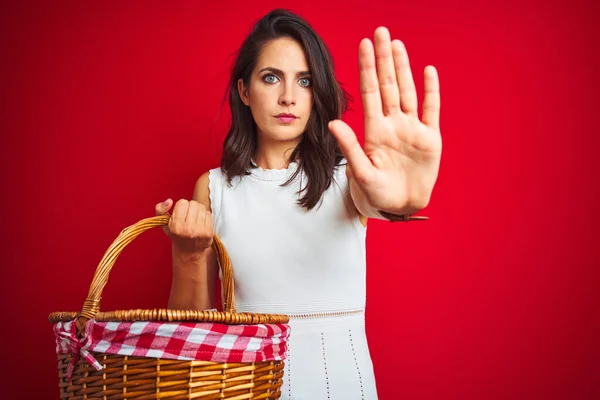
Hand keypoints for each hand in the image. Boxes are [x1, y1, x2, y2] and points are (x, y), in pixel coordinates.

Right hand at [155, 198, 212, 254]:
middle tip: (188, 216)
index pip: (183, 203)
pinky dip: (205, 216)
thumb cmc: (176, 235)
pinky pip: (208, 214)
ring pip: (201, 207)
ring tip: (194, 219)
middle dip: (190, 207)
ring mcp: (200, 231)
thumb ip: (160, 209)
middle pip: (193, 204)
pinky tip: (200, 223)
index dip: (181, 206)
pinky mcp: (209, 232)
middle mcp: (188, 229)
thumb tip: (169, 201)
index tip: (180, 213)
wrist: (188, 252)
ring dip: (198, 211)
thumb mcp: (164, 223)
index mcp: (176, 226)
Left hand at [329, 27, 441, 214]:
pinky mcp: (429, 138)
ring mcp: (411, 128)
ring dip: (404, 68)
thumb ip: (350, 146)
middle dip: (384, 59)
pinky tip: (428, 72)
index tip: (363, 46)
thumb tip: (332, 123)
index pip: (370, 92)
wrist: (401, 206)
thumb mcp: (362, 171)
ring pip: (407, 91)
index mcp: (374, 130)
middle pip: (388, 85)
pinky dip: (430, 91)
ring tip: (397, 45)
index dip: (367, 69)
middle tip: (380, 32)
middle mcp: (392, 123)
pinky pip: (431, 109)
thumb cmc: (377, 192)